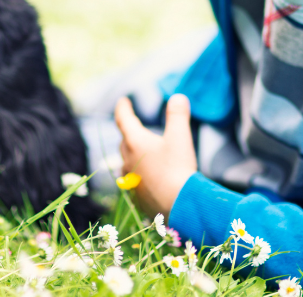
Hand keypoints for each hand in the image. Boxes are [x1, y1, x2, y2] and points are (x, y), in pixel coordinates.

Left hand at [114, 93, 197, 216]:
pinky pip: (132, 179)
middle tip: (133, 124)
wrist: (178, 205)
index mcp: (135, 142)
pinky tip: (147, 176)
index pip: (123, 119)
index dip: (122, 108)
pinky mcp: (135, 195)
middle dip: (128, 131)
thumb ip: (177, 114)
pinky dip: (138, 172)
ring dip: (131, 153)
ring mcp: (130, 179)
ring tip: (138, 150)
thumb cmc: (178, 168)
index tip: (123, 100)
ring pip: (126, 161)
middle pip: (124, 140)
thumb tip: (177, 97)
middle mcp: (128, 159)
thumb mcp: (180, 137)